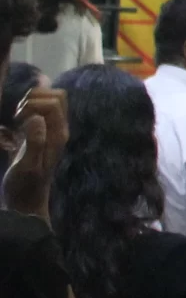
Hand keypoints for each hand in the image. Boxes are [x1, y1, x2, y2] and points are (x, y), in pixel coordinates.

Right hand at [4, 85, 66, 216]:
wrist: (25, 201)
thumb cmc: (25, 186)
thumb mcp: (27, 166)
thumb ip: (34, 142)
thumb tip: (36, 118)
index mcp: (59, 135)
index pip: (55, 102)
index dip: (35, 104)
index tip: (19, 120)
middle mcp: (58, 130)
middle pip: (56, 96)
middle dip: (34, 99)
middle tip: (18, 117)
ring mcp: (50, 131)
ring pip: (48, 101)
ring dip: (29, 103)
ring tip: (16, 120)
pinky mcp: (39, 134)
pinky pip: (39, 111)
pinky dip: (26, 110)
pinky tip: (15, 124)